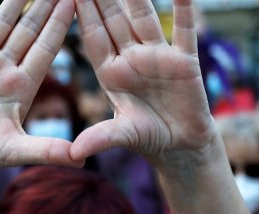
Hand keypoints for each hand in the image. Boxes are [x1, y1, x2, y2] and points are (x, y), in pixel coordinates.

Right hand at [0, 0, 80, 175]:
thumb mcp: (16, 150)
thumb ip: (47, 150)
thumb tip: (81, 160)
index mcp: (23, 85)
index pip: (46, 48)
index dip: (60, 24)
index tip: (76, 2)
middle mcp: (4, 68)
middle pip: (28, 29)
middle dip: (44, 4)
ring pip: (0, 21)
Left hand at [70, 0, 212, 164]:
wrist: (181, 147)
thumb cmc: (149, 139)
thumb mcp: (124, 137)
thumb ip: (101, 138)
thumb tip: (75, 153)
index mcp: (111, 74)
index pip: (93, 36)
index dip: (82, 12)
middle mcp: (131, 59)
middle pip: (114, 19)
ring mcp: (157, 56)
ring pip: (144, 17)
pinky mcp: (184, 61)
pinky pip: (184, 29)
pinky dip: (184, 8)